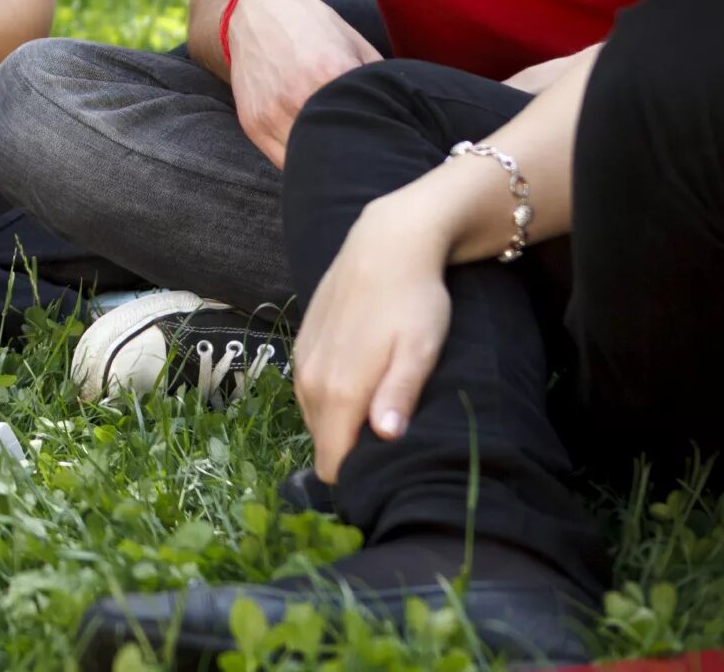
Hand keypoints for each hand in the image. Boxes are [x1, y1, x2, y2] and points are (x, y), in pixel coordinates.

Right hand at [223, 0, 381, 167]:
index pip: (366, 127)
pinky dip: (302, 163)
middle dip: (358, 160)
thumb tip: (412, 116)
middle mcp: (298, 96)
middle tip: (374, 163)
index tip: (395, 149)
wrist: (254, 11)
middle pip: (337, 151)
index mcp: (330, 72)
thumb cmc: (312, 26)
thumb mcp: (355, 45)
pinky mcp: (252, 124)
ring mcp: (271, 114)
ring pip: (307, 162)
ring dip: (328, 166)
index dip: (383, 142)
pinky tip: (317, 155)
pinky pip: (282, 161)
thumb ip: (380, 82)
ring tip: (346, 164)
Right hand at [292, 189, 456, 482]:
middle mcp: (311, 382)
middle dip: (350, 453)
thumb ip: (399, 396)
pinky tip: (362, 381)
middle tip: (392, 439)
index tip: (387, 476)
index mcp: (339, 391)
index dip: (357, 479)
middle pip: (324, 444)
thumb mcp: (420, 351)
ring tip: (380, 410)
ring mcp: (303, 362)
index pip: (333, 465)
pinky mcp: (302, 344)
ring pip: (316, 418)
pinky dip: (332, 398)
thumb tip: (384, 437)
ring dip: (341, 424)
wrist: (386, 243)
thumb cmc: (415, 301)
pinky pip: (311, 392)